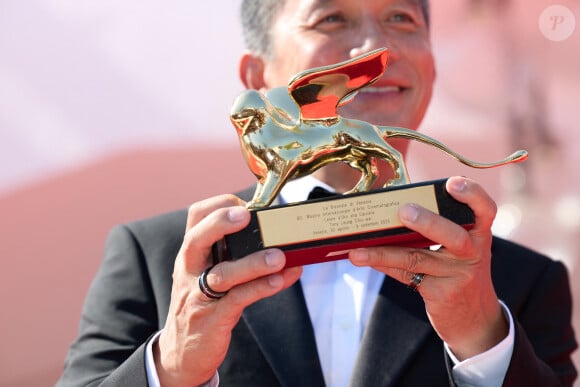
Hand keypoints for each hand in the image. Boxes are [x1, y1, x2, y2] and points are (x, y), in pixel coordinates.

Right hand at [154, 194, 301, 385]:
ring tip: (279, 257)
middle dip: (220, 223)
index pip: (195, 218)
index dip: (218, 205)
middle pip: (196, 239)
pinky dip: (261, 288)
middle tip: (246, 215)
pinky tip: (281, 280)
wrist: (181, 355)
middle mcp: (189, 271)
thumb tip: (275, 239)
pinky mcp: (213, 319)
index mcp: (190, 255)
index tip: (244, 204)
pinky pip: (238, 300)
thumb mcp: (207, 275)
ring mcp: (199, 296)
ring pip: (222, 274)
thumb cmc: (203, 306)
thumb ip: (232, 256)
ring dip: (253, 263)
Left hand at [349, 176, 507, 359]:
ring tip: (358, 249)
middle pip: (453, 237)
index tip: (452, 183)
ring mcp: (458, 275)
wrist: (474, 319)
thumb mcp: (458, 249)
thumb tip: (388, 209)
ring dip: (383, 251)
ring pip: (417, 258)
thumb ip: (435, 229)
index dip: (472, 194)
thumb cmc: (458, 271)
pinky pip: (406, 274)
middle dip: (428, 222)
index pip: (485, 209)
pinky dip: (383, 264)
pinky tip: (364, 259)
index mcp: (478, 233)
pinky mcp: (441, 294)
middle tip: (404, 211)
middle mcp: (473, 253)